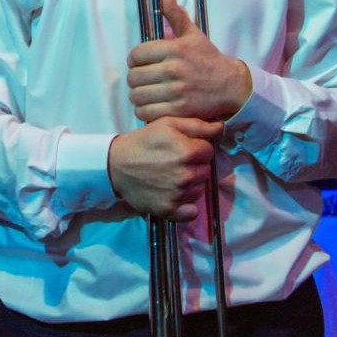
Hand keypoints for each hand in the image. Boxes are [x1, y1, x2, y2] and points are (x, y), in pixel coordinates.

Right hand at [107, 116, 222, 219]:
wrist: (116, 165)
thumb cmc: (142, 142)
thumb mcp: (166, 124)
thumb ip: (196, 125)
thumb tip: (220, 127)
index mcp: (188, 152)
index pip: (208, 152)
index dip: (197, 149)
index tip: (183, 148)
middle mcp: (186, 175)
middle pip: (205, 171)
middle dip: (195, 166)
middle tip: (175, 162)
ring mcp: (178, 194)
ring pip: (199, 190)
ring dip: (191, 184)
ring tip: (171, 176)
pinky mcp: (169, 210)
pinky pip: (191, 212)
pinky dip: (187, 206)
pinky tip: (175, 195)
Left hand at [127, 0, 251, 121]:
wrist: (231, 86)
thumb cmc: (208, 59)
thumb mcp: (193, 35)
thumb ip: (175, 15)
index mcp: (174, 49)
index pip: (136, 54)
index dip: (134, 60)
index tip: (141, 63)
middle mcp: (174, 69)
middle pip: (133, 77)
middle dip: (135, 79)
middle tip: (143, 80)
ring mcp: (177, 91)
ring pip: (137, 96)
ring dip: (138, 96)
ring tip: (146, 94)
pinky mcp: (179, 110)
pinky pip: (146, 113)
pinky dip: (144, 111)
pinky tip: (152, 106)